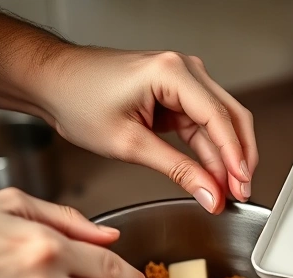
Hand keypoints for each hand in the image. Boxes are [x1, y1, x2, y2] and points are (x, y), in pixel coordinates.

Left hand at [36, 48, 257, 213]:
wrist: (50, 82)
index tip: (241, 185)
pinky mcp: (176, 93)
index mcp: (172, 73)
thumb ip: (177, 170)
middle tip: (241, 192)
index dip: (235, 156)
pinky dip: (209, 150)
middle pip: (230, 117)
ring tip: (228, 189)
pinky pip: (203, 124)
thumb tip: (210, 193)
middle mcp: (184, 70)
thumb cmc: (77, 99)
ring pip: (221, 123)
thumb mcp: (129, 144)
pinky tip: (213, 173)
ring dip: (226, 156)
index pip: (219, 119)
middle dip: (239, 158)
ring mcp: (182, 80)